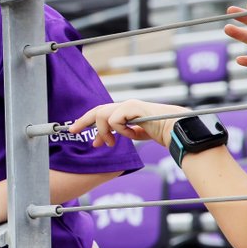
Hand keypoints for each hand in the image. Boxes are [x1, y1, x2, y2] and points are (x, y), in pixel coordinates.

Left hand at [69, 100, 188, 148]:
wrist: (174, 129)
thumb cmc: (159, 131)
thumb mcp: (133, 134)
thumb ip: (118, 134)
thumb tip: (102, 140)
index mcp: (124, 111)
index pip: (100, 113)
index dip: (87, 121)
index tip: (77, 130)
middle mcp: (124, 105)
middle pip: (97, 110)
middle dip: (83, 121)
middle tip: (72, 131)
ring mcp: (128, 105)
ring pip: (102, 116)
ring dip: (103, 131)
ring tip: (110, 142)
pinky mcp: (132, 107)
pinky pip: (115, 120)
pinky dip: (120, 131)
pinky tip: (131, 134)